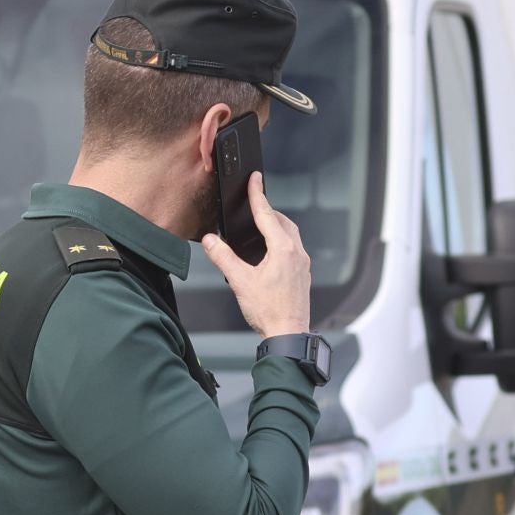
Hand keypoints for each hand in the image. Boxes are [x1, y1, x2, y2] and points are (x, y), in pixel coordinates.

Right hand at [201, 171, 310, 337]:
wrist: (288, 334)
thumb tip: (211, 241)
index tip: (255, 179)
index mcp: (283, 249)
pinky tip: (271, 251)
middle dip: (268, 210)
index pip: (267, 214)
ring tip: (261, 225)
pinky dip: (282, 240)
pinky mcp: (303, 275)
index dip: (258, 195)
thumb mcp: (240, 281)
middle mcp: (297, 253)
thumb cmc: (268, 310)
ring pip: (291, 234)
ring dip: (277, 225)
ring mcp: (302, 264)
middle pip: (283, 222)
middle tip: (254, 203)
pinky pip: (294, 248)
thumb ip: (223, 258)